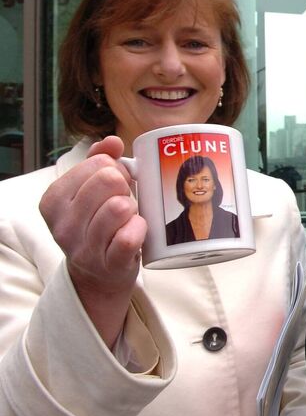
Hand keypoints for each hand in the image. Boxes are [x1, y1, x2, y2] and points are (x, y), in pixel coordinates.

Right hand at [39, 135, 146, 345]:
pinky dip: (140, 229)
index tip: (115, 185)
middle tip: (126, 201)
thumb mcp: (92, 190)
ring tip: (129, 218)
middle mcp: (63, 224)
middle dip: (125, 186)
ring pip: (120, 207)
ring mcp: (84, 247)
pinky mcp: (108, 264)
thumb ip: (100, 160)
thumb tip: (113, 140)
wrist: (100, 274)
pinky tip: (138, 231)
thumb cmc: (100, 223)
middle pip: (109, 180)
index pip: (97, 163)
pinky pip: (129, 237)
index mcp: (54, 200)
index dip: (116, 169)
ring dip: (134, 209)